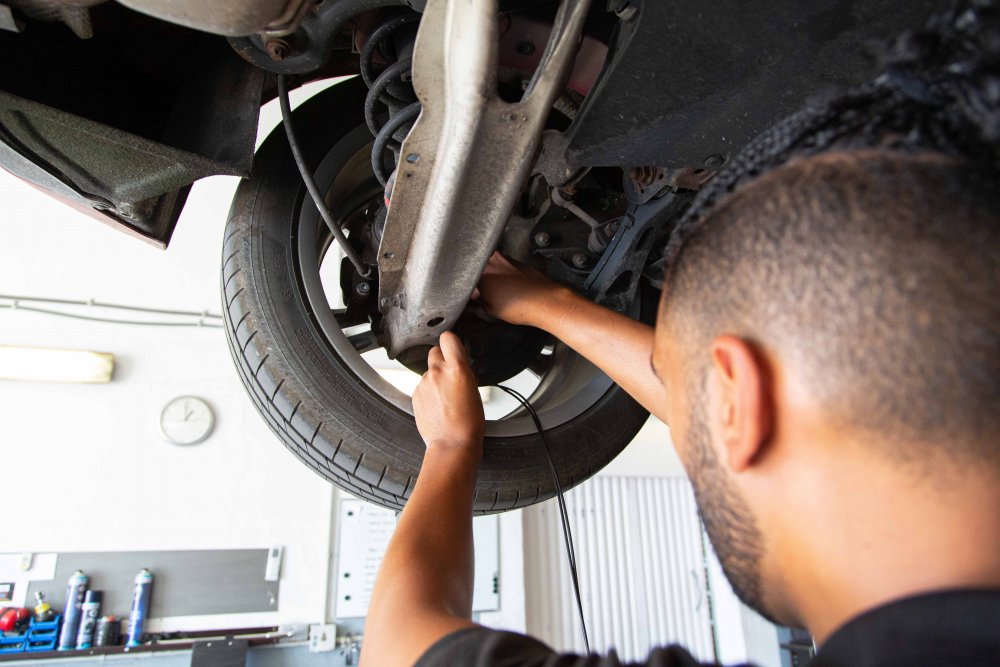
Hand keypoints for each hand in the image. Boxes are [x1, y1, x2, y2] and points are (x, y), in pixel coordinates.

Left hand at [412, 332, 484, 450]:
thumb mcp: (475, 390)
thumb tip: (460, 366)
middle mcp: (437, 372)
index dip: (451, 341)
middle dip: (442, 359)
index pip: (448, 338)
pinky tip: (437, 404)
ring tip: (445, 396)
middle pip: (435, 351)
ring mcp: (424, 383)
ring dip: (435, 377)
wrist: (452, 443)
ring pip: (428, 370)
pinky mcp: (415, 394)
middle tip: (450, 374)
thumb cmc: (468, 422)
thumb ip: (463, 372)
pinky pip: (422, 385)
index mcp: (457, 368)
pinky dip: (428, 391)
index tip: (453, 347)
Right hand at [474, 252, 564, 325]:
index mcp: (481, 271)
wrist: (544, 301)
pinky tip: (509, 288)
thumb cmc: (520, 306)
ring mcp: (506, 258)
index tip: (467, 291)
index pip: (465, 274)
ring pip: (491, 264)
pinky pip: (504, 266)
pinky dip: (503, 274)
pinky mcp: (517, 261)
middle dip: (477, 277)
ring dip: (491, 274)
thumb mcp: (490, 309)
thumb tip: (473, 297)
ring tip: (497, 291)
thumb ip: (477, 300)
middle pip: (477, 266)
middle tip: (480, 291)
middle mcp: (492, 260)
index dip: (465, 284)